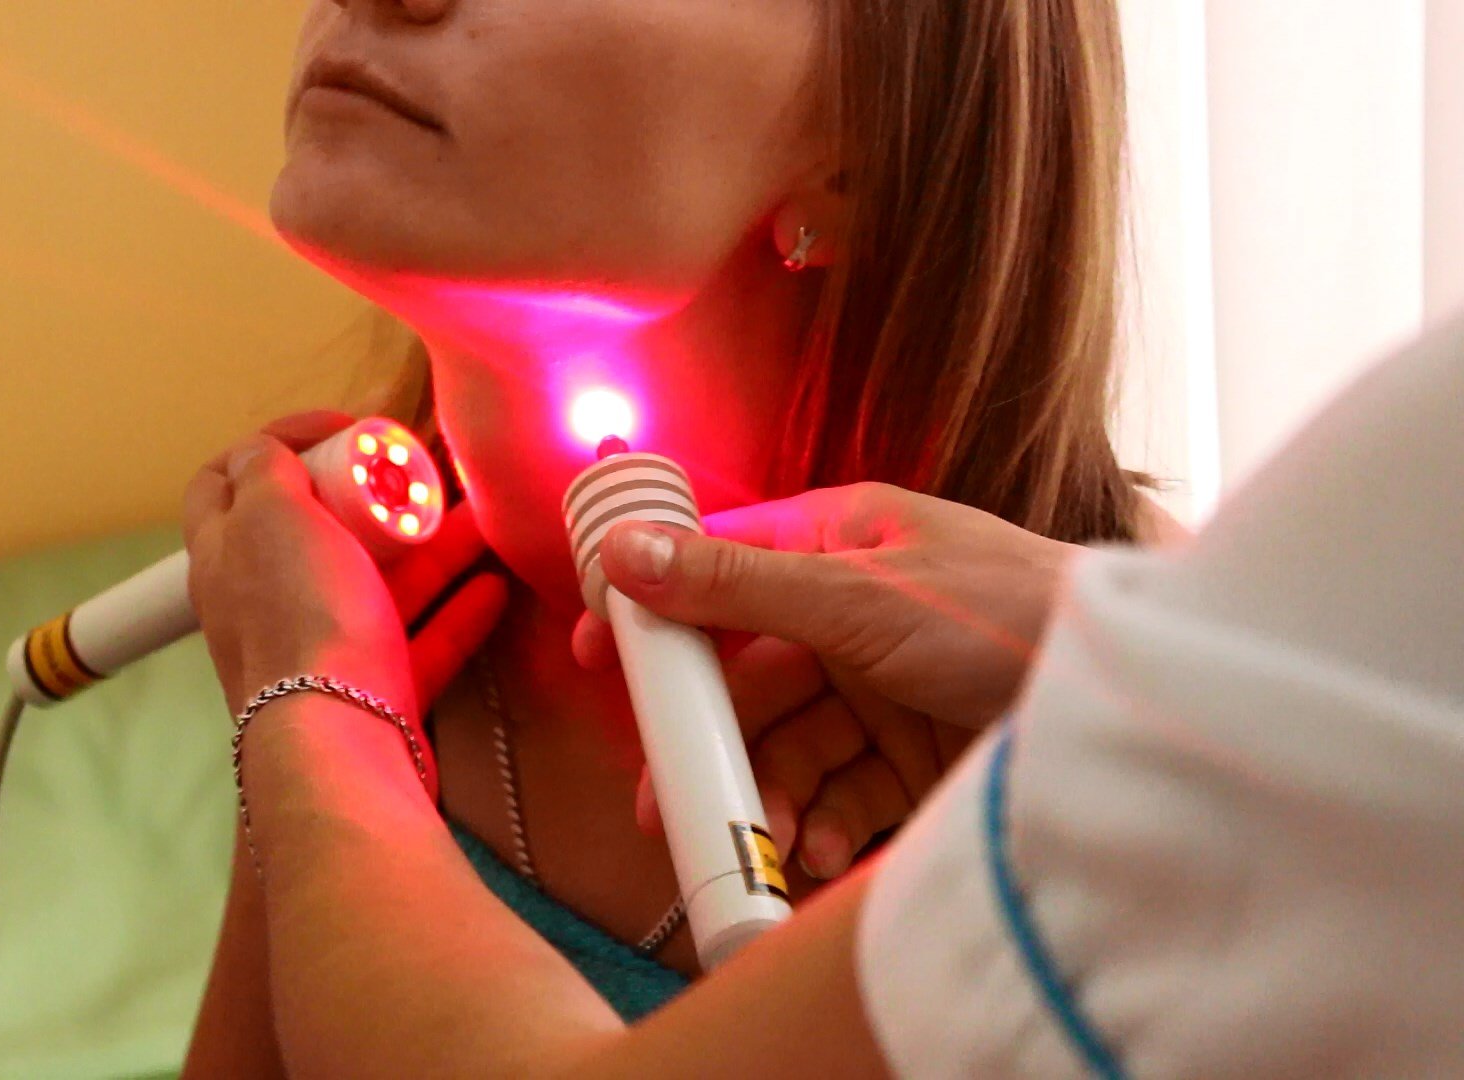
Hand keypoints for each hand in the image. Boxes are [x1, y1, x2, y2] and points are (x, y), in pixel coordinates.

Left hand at [184, 413, 507, 790]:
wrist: (338, 741)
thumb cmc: (299, 618)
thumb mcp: (270, 516)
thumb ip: (263, 472)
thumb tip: (259, 452)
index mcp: (226, 554)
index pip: (226, 480)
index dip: (278, 440)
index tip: (342, 428)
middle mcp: (266, 602)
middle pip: (318, 532)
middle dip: (374, 496)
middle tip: (420, 474)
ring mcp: (322, 650)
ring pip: (380, 585)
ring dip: (432, 549)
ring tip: (480, 517)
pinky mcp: (374, 694)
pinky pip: (421, 643)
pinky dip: (457, 612)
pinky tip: (496, 586)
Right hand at [574, 483, 1073, 875]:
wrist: (1133, 709)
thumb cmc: (1016, 614)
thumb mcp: (864, 595)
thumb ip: (740, 583)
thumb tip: (629, 550)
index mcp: (841, 539)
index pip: (719, 564)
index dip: (656, 607)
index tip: (600, 652)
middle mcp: (854, 610)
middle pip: (747, 676)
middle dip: (712, 741)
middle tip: (669, 797)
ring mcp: (883, 686)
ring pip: (789, 744)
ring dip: (771, 795)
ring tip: (773, 839)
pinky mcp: (911, 757)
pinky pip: (838, 792)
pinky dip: (823, 825)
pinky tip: (823, 852)